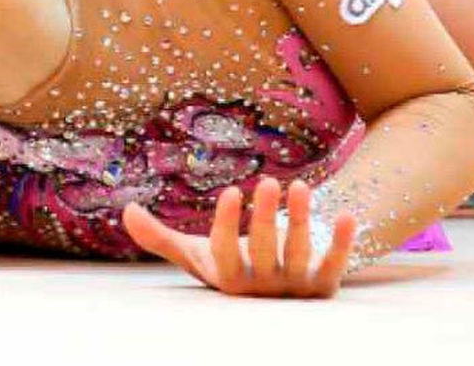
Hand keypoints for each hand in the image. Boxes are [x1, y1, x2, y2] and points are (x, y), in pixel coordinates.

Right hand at [122, 176, 356, 297]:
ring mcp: (293, 289)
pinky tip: (347, 214)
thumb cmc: (228, 264)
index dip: (226, 224)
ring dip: (302, 220)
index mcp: (226, 280)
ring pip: (299, 252)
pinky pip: (334, 264)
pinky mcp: (323, 287)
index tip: (229, 191)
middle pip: (264, 250)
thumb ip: (160, 238)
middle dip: (266, 217)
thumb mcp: (196, 254)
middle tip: (267, 182)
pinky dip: (342, 242)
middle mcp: (260, 289)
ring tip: (301, 186)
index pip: (225, 251)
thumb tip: (126, 211)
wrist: (273, 292)